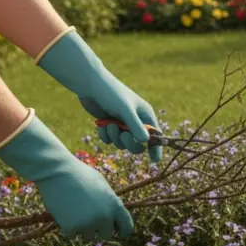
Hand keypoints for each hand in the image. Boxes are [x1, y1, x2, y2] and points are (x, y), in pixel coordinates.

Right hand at [0, 114, 133, 239]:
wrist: (58, 171)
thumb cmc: (80, 175)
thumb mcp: (103, 187)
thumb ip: (109, 203)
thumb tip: (112, 218)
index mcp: (115, 206)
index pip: (126, 227)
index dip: (122, 231)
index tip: (117, 233)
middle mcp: (105, 217)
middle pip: (105, 235)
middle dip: (98, 229)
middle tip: (87, 218)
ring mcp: (88, 224)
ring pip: (87, 235)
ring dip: (82, 228)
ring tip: (74, 210)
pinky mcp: (71, 228)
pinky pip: (71, 235)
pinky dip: (67, 227)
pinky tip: (63, 213)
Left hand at [36, 30, 162, 162]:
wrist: (90, 84)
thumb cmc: (111, 93)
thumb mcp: (125, 109)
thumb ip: (135, 126)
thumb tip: (146, 143)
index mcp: (145, 115)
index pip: (155, 135)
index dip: (156, 148)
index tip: (155, 161)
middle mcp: (135, 121)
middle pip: (138, 143)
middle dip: (129, 143)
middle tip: (123, 137)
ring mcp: (122, 124)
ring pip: (122, 143)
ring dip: (114, 137)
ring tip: (109, 125)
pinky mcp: (109, 125)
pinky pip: (110, 139)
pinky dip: (105, 135)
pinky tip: (101, 125)